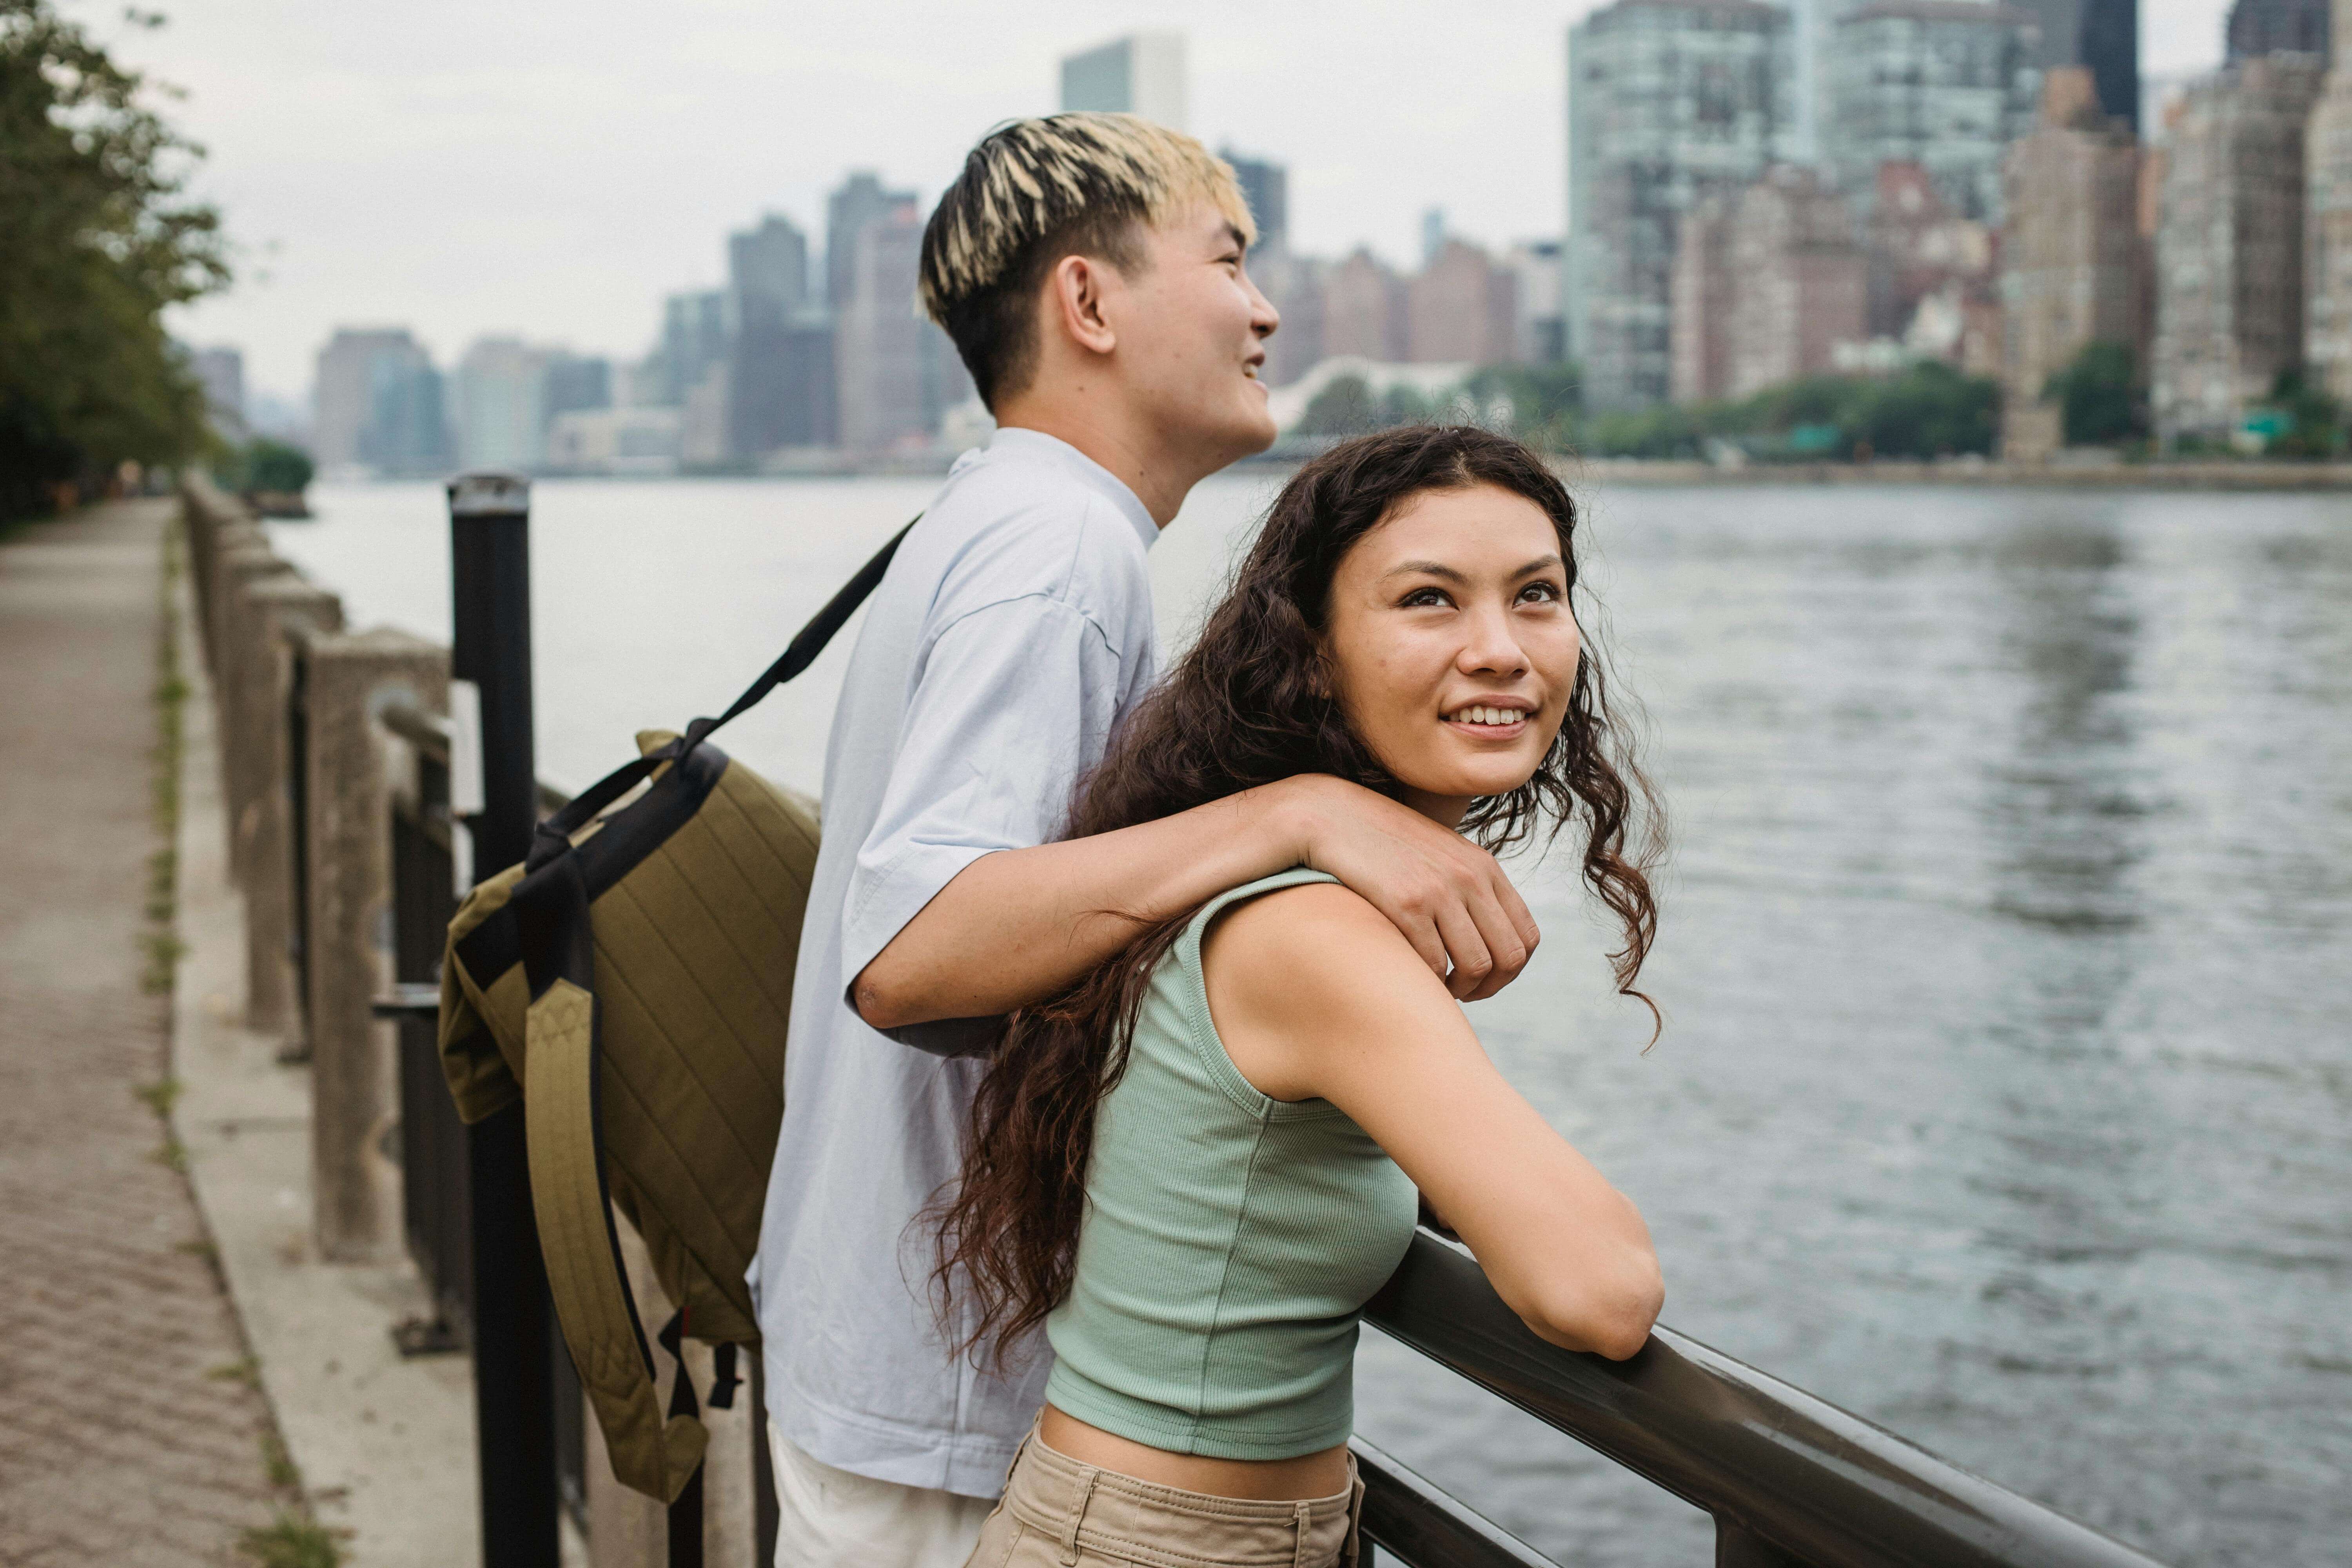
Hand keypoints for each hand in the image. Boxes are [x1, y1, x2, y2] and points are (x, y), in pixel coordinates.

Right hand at [1274, 775, 1538, 1001]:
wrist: (1332, 816)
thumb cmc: (1382, 843)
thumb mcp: (1439, 854)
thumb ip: (1467, 885)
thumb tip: (1483, 935)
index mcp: (1485, 867)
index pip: (1527, 937)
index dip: (1511, 971)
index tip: (1485, 980)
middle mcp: (1470, 877)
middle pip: (1508, 957)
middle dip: (1490, 988)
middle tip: (1464, 994)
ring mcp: (1440, 890)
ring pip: (1476, 965)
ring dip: (1461, 990)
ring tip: (1441, 988)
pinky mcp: (1407, 903)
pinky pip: (1435, 963)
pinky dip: (1429, 980)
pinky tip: (1414, 975)